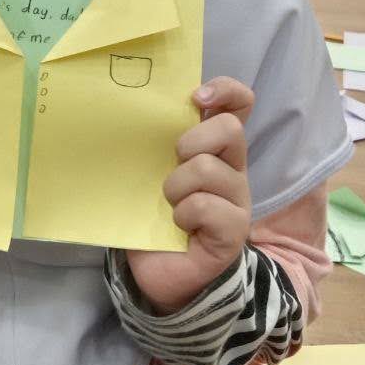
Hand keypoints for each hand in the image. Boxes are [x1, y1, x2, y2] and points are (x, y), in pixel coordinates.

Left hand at [125, 76, 253, 315]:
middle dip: (193, 141)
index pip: (239, 105)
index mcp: (215, 149)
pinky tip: (178, 227)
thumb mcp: (150, 172)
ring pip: (209, 169)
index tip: (196, 97)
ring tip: (168, 204)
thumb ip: (153, 144)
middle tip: (172, 162)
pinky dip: (183, 214)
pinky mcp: (234, 232)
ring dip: (176, 186)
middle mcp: (233, 170)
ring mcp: (238, 201)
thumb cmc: (153, 216)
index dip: (226, 91)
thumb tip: (126, 111)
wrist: (160, 273)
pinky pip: (206, 207)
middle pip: (230, 130)